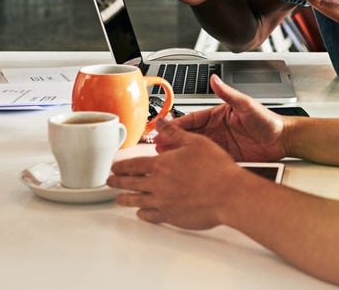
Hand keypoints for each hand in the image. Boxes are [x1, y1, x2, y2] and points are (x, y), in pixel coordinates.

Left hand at [109, 121, 254, 229]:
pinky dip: (142, 214)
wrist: (228, 194)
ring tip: (118, 199)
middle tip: (110, 182)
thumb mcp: (195, 142)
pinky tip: (141, 213)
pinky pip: (151, 215)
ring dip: (125, 199)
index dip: (121, 166)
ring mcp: (163, 202)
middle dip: (117, 182)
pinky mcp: (171, 216)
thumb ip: (174, 133)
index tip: (114, 167)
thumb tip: (161, 122)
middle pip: (130, 184)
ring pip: (137, 201)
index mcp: (161, 165)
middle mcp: (158, 184)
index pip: (133, 165)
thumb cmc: (216, 168)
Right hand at [167, 74, 288, 160]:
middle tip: (157, 145)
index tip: (164, 127)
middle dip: (173, 140)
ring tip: (165, 157)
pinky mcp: (226, 157)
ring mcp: (220, 144)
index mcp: (217, 115)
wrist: (282, 140)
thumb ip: (229, 94)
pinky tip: (186, 168)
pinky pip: (206, 160)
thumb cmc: (267, 120)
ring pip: (194, 149)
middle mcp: (216, 130)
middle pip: (189, 135)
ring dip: (180, 152)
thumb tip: (215, 79)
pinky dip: (195, 163)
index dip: (176, 124)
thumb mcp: (246, 105)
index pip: (191, 119)